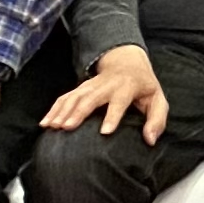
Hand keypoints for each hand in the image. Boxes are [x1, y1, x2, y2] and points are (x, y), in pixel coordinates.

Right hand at [49, 46, 170, 141]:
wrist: (128, 62)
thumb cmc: (144, 87)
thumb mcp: (158, 100)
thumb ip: (157, 120)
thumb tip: (150, 140)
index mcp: (127, 87)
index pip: (119, 102)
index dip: (112, 116)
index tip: (105, 132)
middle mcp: (106, 85)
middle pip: (91, 98)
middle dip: (78, 112)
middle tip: (67, 128)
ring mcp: (91, 85)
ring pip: (74, 97)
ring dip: (62, 111)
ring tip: (52, 127)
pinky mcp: (81, 88)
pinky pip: (65, 98)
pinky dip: (54, 109)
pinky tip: (45, 123)